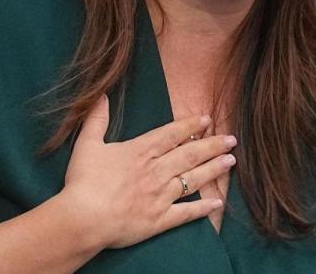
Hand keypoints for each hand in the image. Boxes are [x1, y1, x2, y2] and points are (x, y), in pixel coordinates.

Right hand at [59, 93, 236, 249]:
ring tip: (231, 161)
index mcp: (141, 152)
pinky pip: (186, 213)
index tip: (207, 119)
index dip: (190, 126)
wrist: (84, 218)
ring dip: (214, 169)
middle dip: (213, 145)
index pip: (171, 134)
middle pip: (190, 154)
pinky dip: (203, 209)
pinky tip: (218, 203)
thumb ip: (97, 119)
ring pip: (193, 179)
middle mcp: (156, 171)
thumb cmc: (83, 182)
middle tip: (232, 139)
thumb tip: (102, 95)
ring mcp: (160, 196)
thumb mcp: (87, 144)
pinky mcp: (159, 220)